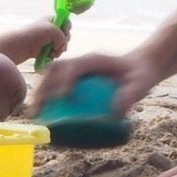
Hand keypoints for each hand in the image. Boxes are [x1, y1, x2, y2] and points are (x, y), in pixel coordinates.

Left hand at [27, 17, 69, 61]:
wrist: (23, 45)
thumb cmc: (36, 34)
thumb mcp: (53, 30)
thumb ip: (63, 36)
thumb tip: (61, 46)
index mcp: (52, 20)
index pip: (66, 21)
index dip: (67, 27)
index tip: (64, 31)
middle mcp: (52, 29)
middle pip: (66, 35)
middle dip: (64, 41)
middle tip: (58, 44)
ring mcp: (50, 39)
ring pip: (62, 45)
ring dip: (60, 49)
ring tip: (53, 51)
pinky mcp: (47, 49)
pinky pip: (57, 51)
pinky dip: (56, 54)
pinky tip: (51, 55)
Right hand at [30, 50, 158, 117]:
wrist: (140, 65)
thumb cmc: (140, 74)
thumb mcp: (141, 84)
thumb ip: (131, 95)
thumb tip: (115, 112)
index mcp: (95, 60)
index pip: (73, 67)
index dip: (65, 81)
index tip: (62, 99)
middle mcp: (81, 62)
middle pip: (54, 70)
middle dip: (43, 89)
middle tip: (38, 111)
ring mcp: (76, 68)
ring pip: (49, 76)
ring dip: (40, 93)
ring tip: (35, 115)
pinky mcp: (74, 77)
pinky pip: (55, 83)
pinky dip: (46, 97)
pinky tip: (45, 116)